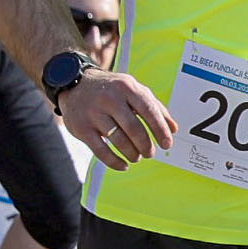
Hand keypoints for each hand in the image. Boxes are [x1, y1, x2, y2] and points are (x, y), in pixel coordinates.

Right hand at [60, 69, 176, 167]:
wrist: (74, 83)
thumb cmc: (111, 89)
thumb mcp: (134, 90)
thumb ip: (155, 107)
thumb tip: (173, 129)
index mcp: (127, 88)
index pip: (149, 111)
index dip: (160, 130)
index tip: (167, 144)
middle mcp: (110, 99)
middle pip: (134, 129)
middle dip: (146, 146)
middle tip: (150, 153)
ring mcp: (94, 114)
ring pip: (119, 141)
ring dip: (132, 154)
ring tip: (137, 156)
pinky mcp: (82, 128)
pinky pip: (101, 151)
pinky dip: (115, 162)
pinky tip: (124, 165)